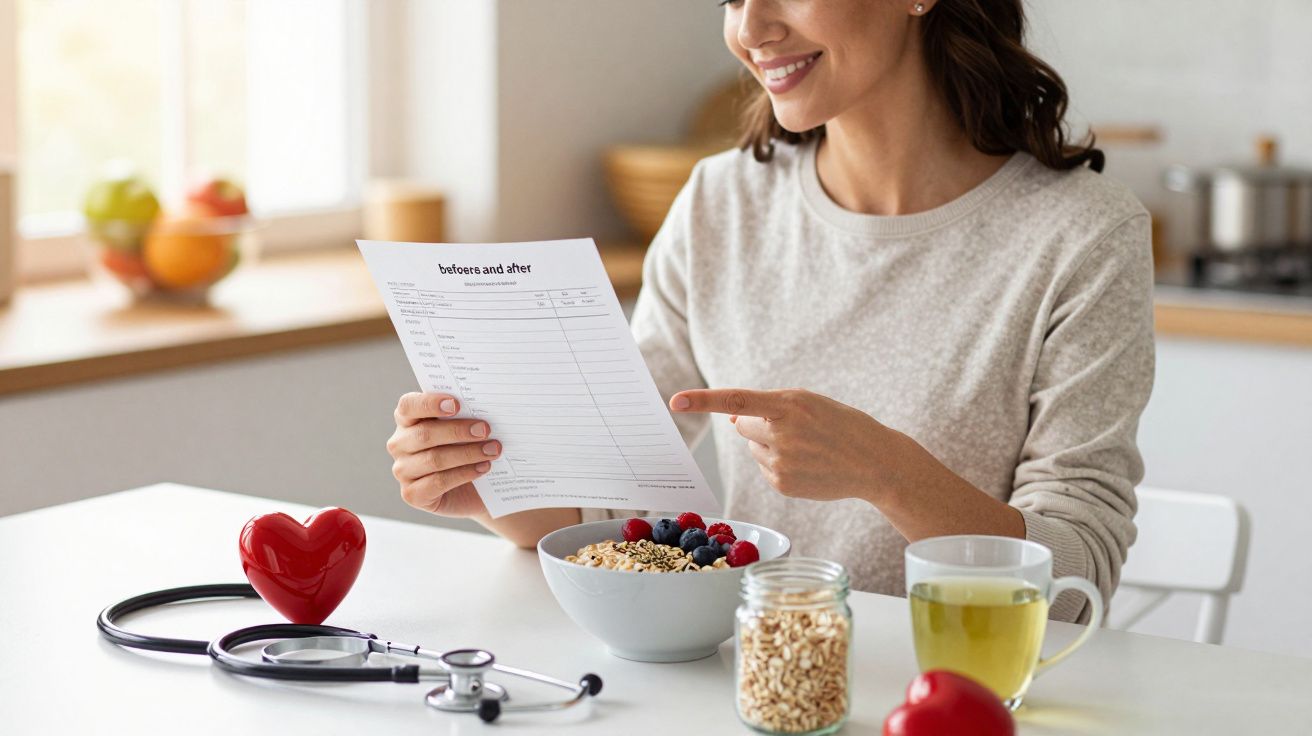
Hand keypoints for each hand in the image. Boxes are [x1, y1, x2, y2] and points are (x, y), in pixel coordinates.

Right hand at [387, 392, 502, 517]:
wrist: (475, 488)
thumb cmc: (466, 447)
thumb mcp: (464, 428)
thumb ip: (465, 414)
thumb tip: (482, 405)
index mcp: (406, 419)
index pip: (408, 405)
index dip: (430, 403)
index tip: (456, 404)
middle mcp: (399, 444)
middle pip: (424, 434)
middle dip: (458, 431)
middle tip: (485, 429)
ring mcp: (402, 470)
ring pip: (433, 459)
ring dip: (467, 453)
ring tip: (492, 450)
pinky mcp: (412, 494)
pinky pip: (437, 482)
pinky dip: (464, 474)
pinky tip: (483, 467)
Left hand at [670, 388, 905, 503]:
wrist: (875, 462)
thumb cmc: (841, 425)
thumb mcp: (809, 403)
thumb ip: (768, 406)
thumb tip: (733, 416)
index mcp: (790, 406)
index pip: (737, 400)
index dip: (703, 400)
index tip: (675, 401)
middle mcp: (782, 434)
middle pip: (743, 426)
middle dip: (758, 425)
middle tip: (794, 428)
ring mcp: (781, 462)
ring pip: (754, 448)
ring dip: (770, 445)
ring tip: (806, 448)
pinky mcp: (782, 484)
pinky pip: (764, 468)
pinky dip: (778, 464)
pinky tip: (806, 464)